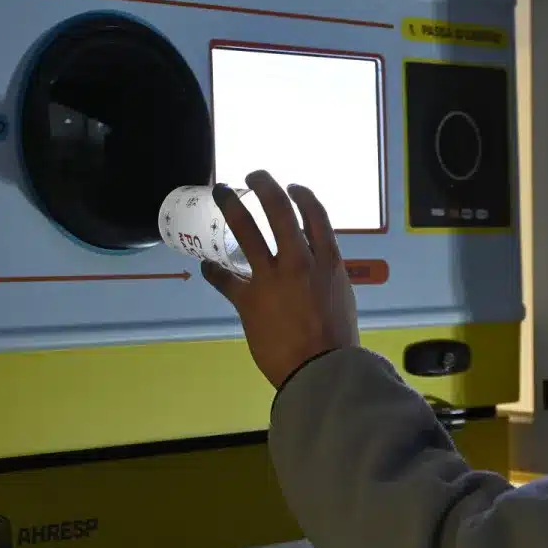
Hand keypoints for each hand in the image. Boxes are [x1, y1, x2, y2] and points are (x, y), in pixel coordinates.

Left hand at [201, 171, 360, 389]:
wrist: (322, 371)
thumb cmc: (338, 341)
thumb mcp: (341, 298)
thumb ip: (326, 277)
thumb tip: (313, 270)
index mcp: (328, 261)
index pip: (315, 215)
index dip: (302, 196)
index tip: (291, 187)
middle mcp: (299, 261)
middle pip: (279, 212)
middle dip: (264, 187)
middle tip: (252, 176)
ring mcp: (271, 278)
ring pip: (247, 231)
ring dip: (232, 207)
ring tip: (221, 192)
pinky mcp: (248, 300)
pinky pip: (223, 278)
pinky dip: (213, 269)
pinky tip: (206, 264)